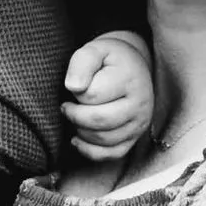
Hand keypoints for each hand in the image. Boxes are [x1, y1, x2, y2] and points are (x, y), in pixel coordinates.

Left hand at [64, 29, 153, 163]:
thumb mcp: (94, 50)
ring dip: (81, 131)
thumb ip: (81, 63)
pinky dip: (90, 151)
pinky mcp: (134, 138)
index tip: (74, 86)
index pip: (93, 95)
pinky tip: (78, 138)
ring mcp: (139, 124)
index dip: (76, 92)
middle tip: (66, 105)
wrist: (132, 67)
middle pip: (99, 120)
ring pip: (104, 139)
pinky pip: (112, 154)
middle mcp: (140, 104)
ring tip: (75, 116)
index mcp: (129, 79)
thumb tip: (73, 87)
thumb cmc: (109, 59)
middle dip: (74, 115)